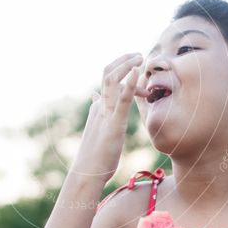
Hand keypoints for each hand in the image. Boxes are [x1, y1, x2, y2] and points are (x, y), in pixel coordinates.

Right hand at [71, 53, 150, 183]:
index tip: (139, 71)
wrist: (87, 173)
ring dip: (125, 65)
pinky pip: (121, 100)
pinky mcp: (113, 123)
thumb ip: (99, 111)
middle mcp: (100, 106)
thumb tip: (95, 97)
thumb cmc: (95, 155)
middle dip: (122, 60)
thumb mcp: (99, 128)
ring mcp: (105, 113)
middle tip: (139, 54)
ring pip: (111, 81)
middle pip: (107, 74)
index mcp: (99, 107)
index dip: (123, 71)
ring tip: (139, 56)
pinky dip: (129, 84)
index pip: (108, 80)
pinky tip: (137, 71)